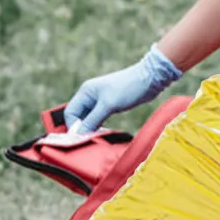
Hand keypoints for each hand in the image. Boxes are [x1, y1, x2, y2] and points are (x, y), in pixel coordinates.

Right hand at [64, 45, 180, 133]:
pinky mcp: (109, 105)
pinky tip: (104, 133)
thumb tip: (79, 134)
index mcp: (85, 92)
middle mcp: (89, 96)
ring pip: (88, 119)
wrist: (149, 79)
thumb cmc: (127, 88)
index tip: (82, 139)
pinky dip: (98, 127)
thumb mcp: (108, 105)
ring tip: (97, 138)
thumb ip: (92, 120)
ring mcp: (99, 101)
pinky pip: (98, 119)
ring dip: (90, 129)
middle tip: (89, 140)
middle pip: (77, 116)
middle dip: (81, 128)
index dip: (73, 126)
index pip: (70, 113)